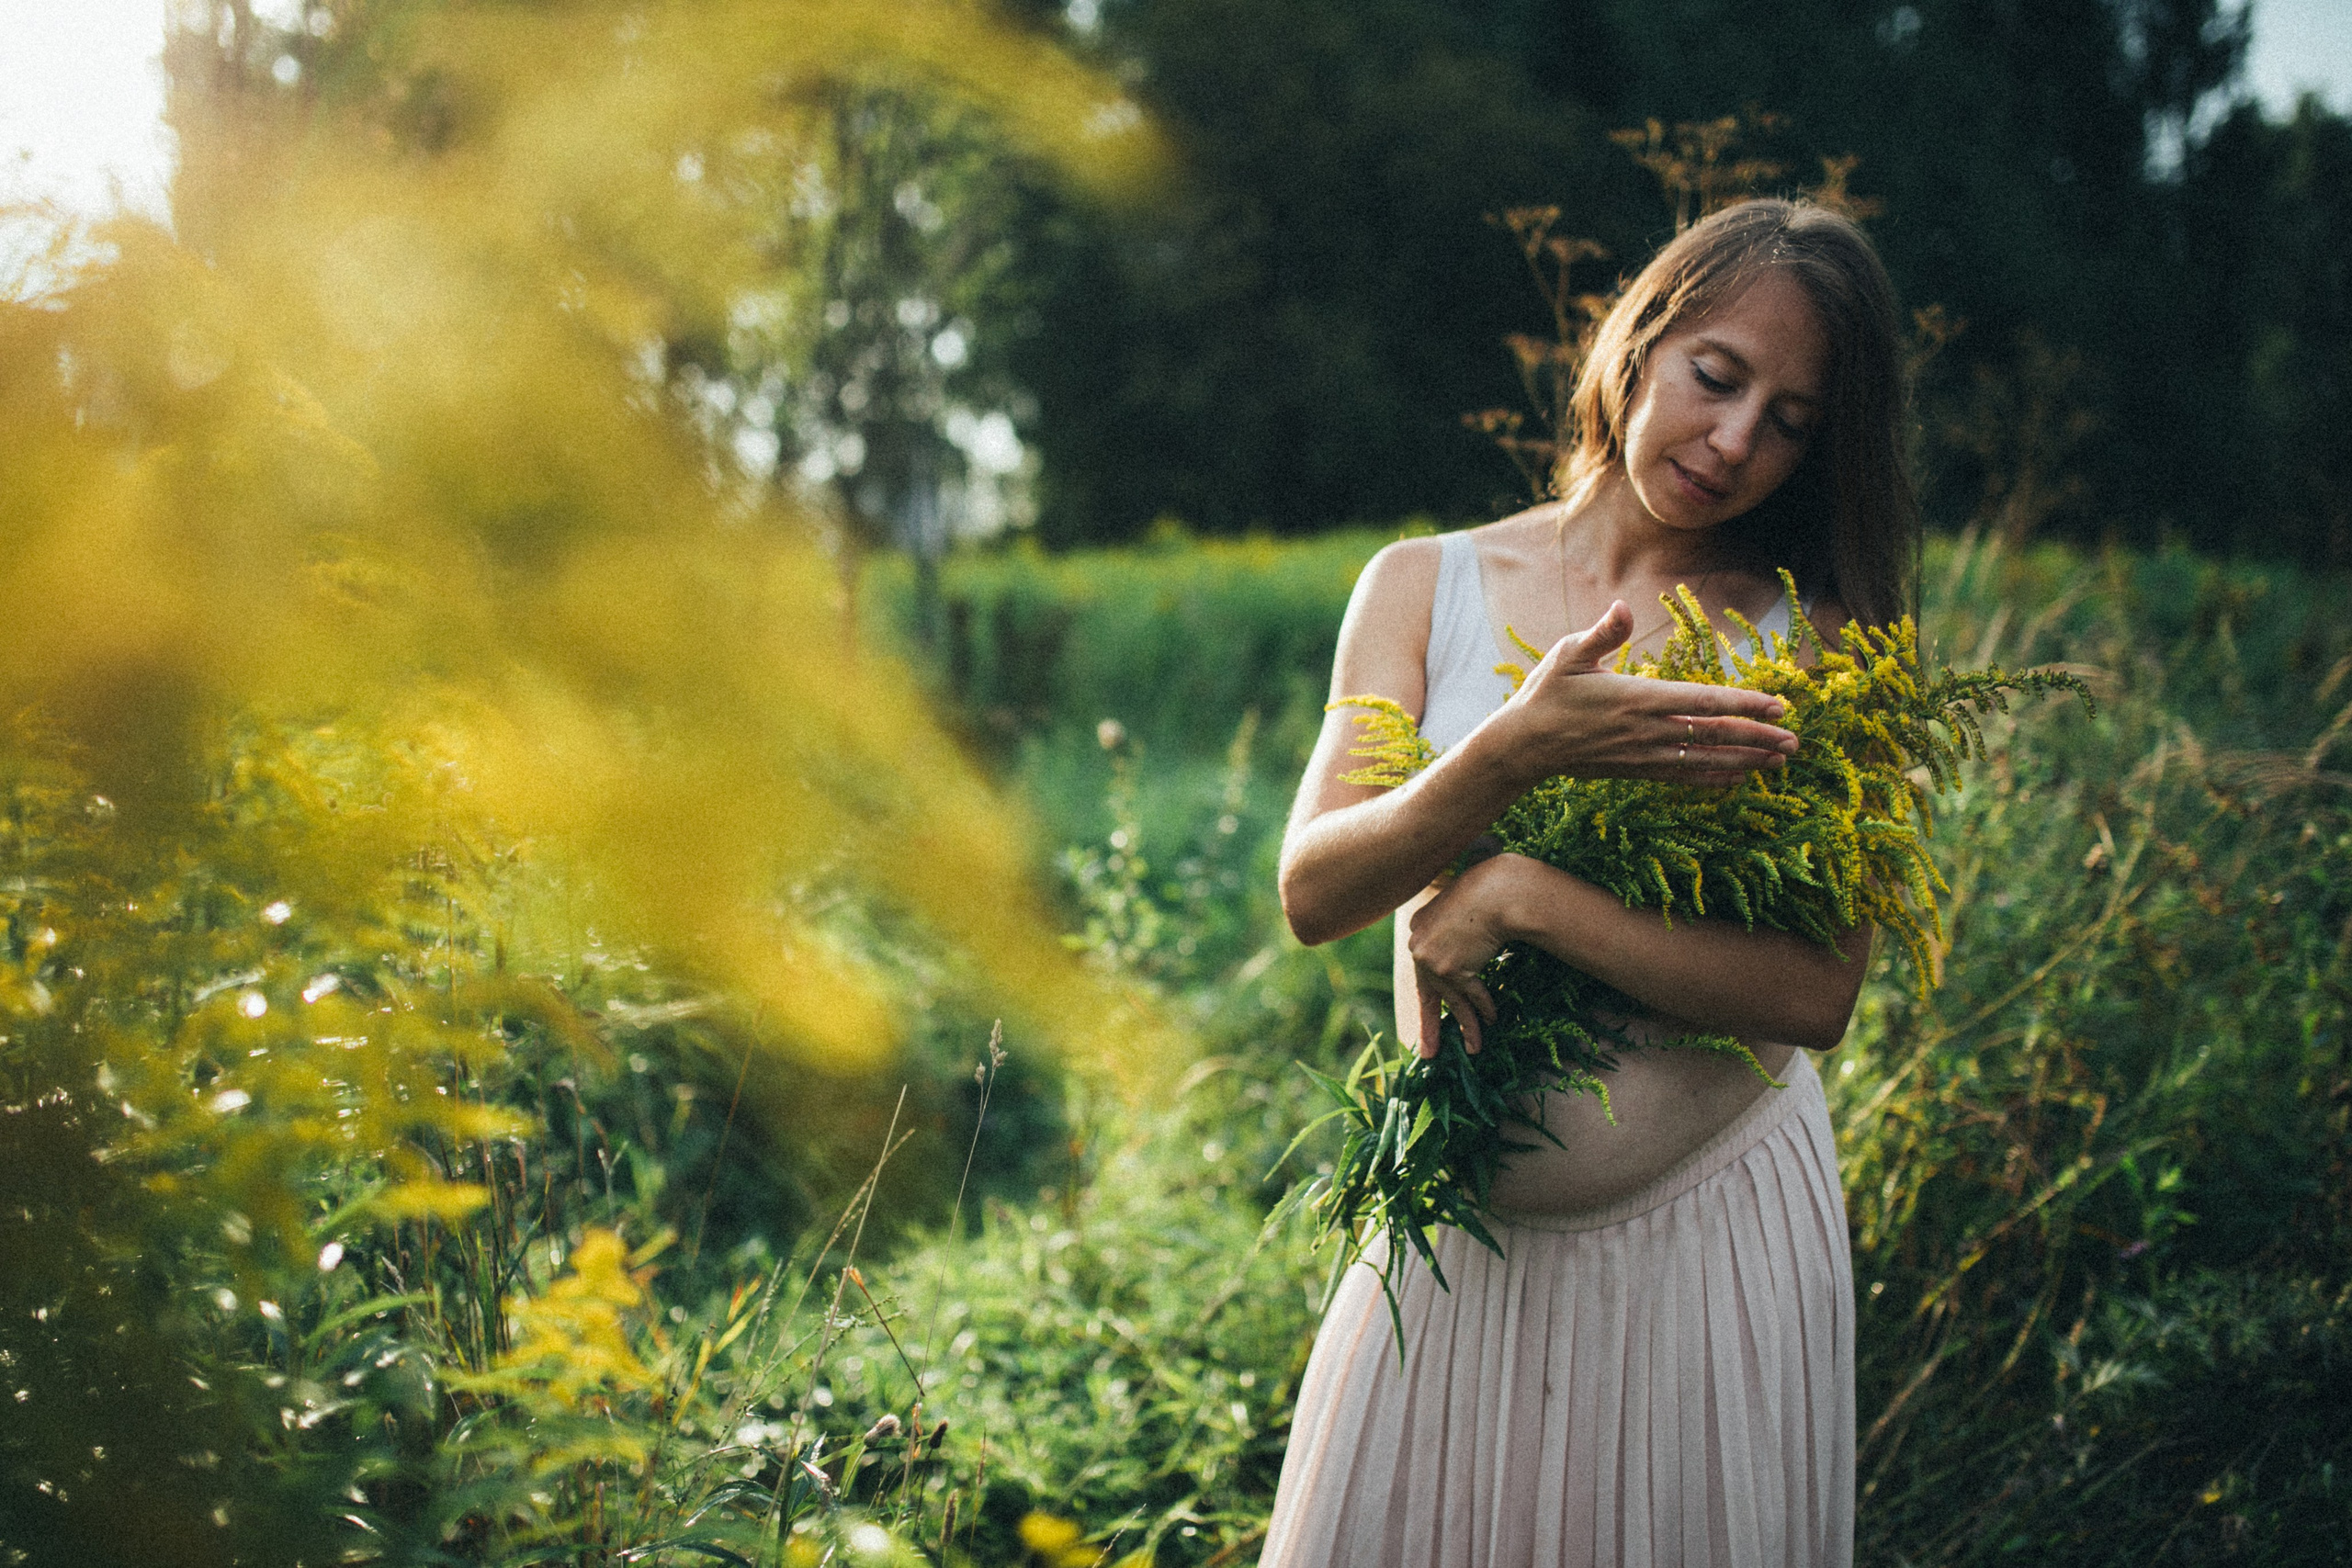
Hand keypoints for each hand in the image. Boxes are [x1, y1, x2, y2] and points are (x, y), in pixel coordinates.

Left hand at [1405, 854, 1535, 1058]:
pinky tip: (1492, 1020)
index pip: (1423, 968)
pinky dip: (1483, 1008)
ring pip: (1452, 1000)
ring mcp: (1432, 959)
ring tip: (1474, 1048)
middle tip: (1428, 1052)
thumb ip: (1452, 927)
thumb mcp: (1460, 908)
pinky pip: (1471, 995)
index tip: (1429, 1014)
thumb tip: (1457, 952)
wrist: (1498, 890)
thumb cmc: (1487, 892)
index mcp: (1418, 927)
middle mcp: (1418, 945)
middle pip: (1428, 993)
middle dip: (1430, 1026)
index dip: (1431, 993)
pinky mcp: (1451, 969)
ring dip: (1467, 1025)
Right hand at [1496, 602, 1797, 787]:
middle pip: (1713, 735)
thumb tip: (1623, 607)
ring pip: (1704, 759)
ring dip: (1745, 759)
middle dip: (1758, 737)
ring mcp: (1643, 754)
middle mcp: (1645, 730)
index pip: (1700, 702)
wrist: (1524, 746)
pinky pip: (1684, 776)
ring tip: (1780, 760)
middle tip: (1795, 740)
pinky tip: (1739, 777)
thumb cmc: (1546, 694)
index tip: (1776, 705)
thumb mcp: (1567, 654)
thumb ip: (1602, 633)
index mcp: (1634, 698)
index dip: (1742, 704)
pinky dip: (1714, 776)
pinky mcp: (1636, 770)